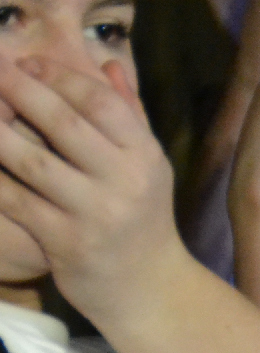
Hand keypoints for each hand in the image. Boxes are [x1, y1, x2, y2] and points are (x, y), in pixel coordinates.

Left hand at [0, 57, 187, 322]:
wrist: (149, 289)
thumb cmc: (143, 219)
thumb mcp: (148, 166)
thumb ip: (129, 114)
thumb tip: (108, 63)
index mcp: (145, 157)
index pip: (101, 104)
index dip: (60, 77)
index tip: (27, 63)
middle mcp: (124, 182)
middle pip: (65, 124)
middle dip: (20, 91)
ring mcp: (94, 213)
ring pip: (32, 161)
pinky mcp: (65, 242)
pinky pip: (15, 201)